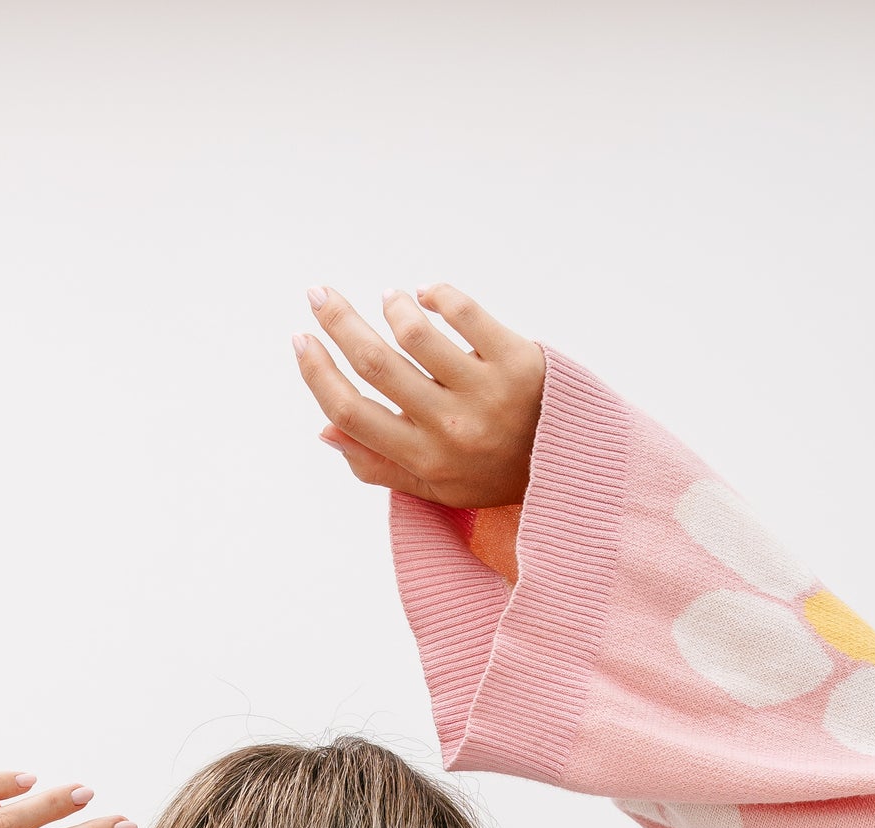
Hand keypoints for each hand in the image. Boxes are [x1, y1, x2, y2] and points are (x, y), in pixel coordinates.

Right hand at [292, 282, 546, 509]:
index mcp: (423, 460)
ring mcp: (486, 393)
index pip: (353, 413)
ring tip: (389, 300)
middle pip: (376, 365)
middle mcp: (451, 429)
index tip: (301, 341)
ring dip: (393, 308)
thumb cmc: (493, 472)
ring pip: (417, 335)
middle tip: (319, 294)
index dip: (318, 373)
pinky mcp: (517, 359)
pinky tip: (428, 295)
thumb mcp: (435, 485)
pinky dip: (437, 295)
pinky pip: (465, 312)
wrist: (573, 464)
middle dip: (338, 323)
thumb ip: (380, 465)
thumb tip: (326, 431)